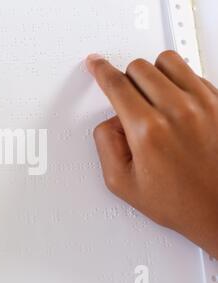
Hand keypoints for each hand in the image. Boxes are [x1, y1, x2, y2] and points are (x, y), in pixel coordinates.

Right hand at [88, 51, 217, 257]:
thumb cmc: (181, 201)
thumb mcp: (122, 183)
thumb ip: (105, 145)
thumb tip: (110, 121)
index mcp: (148, 130)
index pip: (116, 85)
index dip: (100, 70)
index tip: (96, 64)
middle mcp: (178, 111)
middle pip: (140, 67)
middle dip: (127, 79)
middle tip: (128, 99)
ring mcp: (205, 104)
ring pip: (169, 61)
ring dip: (154, 74)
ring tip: (154, 96)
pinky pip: (194, 73)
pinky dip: (180, 81)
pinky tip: (176, 103)